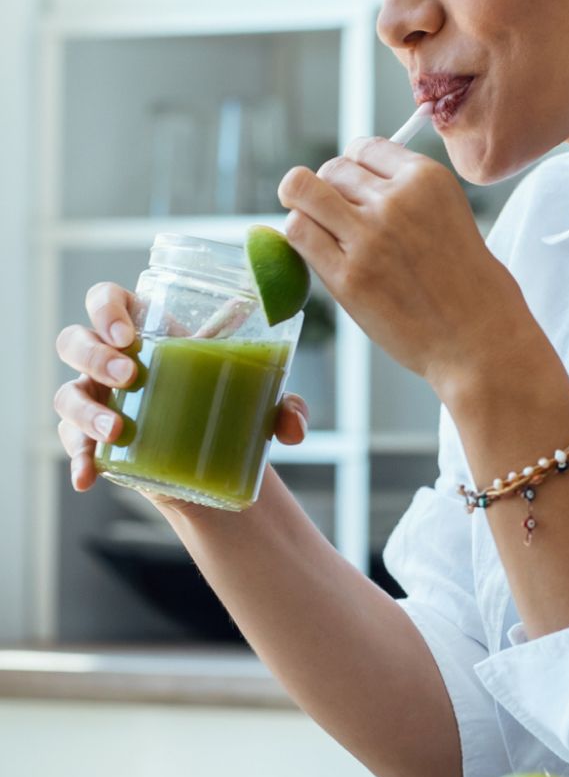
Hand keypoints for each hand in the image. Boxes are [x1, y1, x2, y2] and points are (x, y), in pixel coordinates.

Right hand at [53, 281, 309, 502]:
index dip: (105, 308)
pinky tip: (88, 476)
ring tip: (117, 428)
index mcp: (147, 330)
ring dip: (85, 410)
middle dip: (95, 356)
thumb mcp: (259, 399)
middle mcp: (112, 360)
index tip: (128, 334)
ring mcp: (97, 399)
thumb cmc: (229, 404)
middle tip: (130, 375)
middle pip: (75, 341)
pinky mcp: (94, 438)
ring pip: (67, 393)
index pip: (106, 300)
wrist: (215, 457)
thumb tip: (294, 424)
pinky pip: (71, 443)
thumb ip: (285, 406)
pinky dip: (78, 459)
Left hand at [277, 138, 532, 393]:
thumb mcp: (452, 215)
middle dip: (330, 189)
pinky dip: (300, 237)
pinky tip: (316, 251)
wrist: (480, 340)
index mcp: (427, 179)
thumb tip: (355, 180)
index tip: (356, 188)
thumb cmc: (471, 286)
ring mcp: (369, 238)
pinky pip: (298, 233)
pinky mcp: (347, 277)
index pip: (365, 146)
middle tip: (339, 218)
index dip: (355, 167)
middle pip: (332, 168)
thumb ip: (409, 194)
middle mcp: (396, 200)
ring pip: (302, 191)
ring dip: (304, 207)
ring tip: (318, 228)